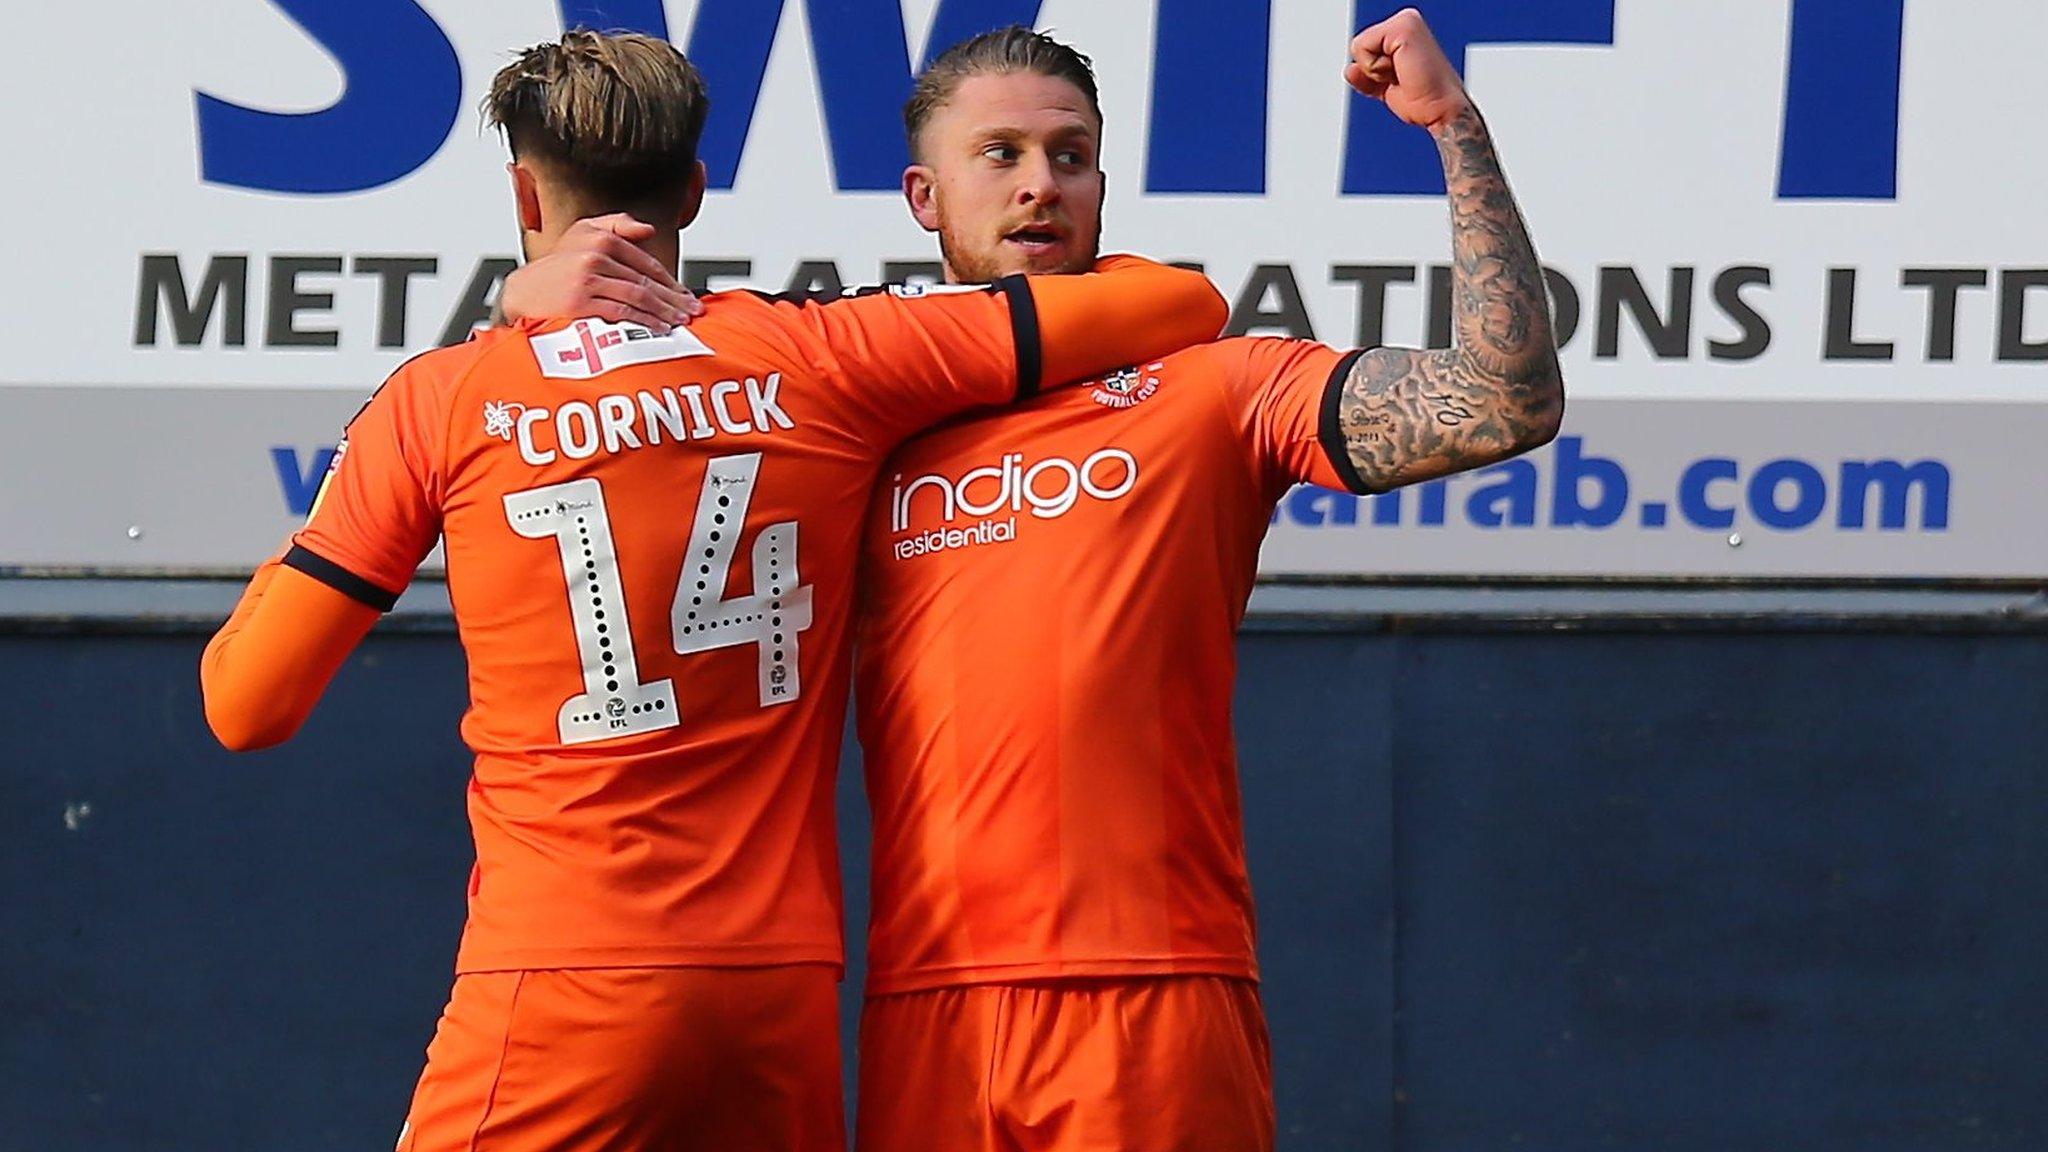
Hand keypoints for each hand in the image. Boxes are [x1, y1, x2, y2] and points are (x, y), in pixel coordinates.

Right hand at [500, 214, 702, 330]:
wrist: (521, 293)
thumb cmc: (554, 271)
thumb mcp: (580, 236)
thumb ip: (615, 226)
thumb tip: (648, 229)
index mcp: (599, 238)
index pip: (645, 262)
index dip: (670, 280)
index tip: (684, 294)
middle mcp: (595, 256)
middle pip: (646, 280)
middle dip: (674, 298)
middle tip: (692, 310)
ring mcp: (587, 280)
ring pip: (637, 296)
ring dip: (664, 311)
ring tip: (680, 321)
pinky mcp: (580, 303)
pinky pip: (621, 313)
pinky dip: (644, 322)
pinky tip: (658, 328)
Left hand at [1344, 8, 1471, 130]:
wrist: (1441, 109)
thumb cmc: (1424, 99)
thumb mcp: (1386, 86)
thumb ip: (1367, 75)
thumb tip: (1350, 69)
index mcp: (1405, 30)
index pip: (1364, 48)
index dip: (1373, 72)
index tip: (1400, 80)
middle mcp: (1406, 20)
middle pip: (1359, 46)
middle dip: (1374, 71)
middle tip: (1403, 79)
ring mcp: (1406, 21)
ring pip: (1359, 47)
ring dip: (1376, 71)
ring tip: (1403, 76)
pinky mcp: (1402, 28)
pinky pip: (1363, 49)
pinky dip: (1376, 69)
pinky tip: (1402, 72)